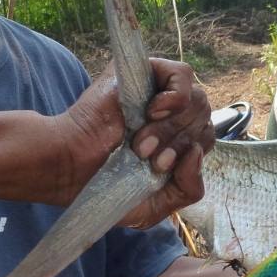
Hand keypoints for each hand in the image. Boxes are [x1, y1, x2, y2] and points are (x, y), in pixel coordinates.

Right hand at [52, 58, 213, 213]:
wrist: (71, 168)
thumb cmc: (105, 187)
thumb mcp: (155, 204)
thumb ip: (189, 189)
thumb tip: (197, 152)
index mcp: (174, 140)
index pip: (204, 138)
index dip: (190, 155)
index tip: (158, 169)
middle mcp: (170, 114)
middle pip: (202, 119)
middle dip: (178, 143)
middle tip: (145, 157)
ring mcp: (158, 91)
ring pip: (196, 99)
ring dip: (171, 127)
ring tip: (141, 142)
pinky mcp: (144, 73)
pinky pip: (182, 74)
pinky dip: (176, 96)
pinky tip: (154, 112)